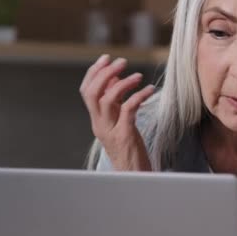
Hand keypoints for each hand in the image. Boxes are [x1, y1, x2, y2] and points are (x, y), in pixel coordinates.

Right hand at [79, 54, 154, 170]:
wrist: (133, 177)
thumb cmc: (129, 149)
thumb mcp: (119, 123)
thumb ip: (115, 102)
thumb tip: (115, 77)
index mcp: (96, 120)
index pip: (86, 91)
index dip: (94, 72)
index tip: (106, 58)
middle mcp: (100, 124)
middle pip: (92, 93)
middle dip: (105, 73)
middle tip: (121, 61)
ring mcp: (111, 130)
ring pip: (107, 100)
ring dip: (122, 83)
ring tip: (138, 75)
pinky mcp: (125, 135)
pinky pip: (128, 110)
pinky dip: (139, 96)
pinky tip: (150, 90)